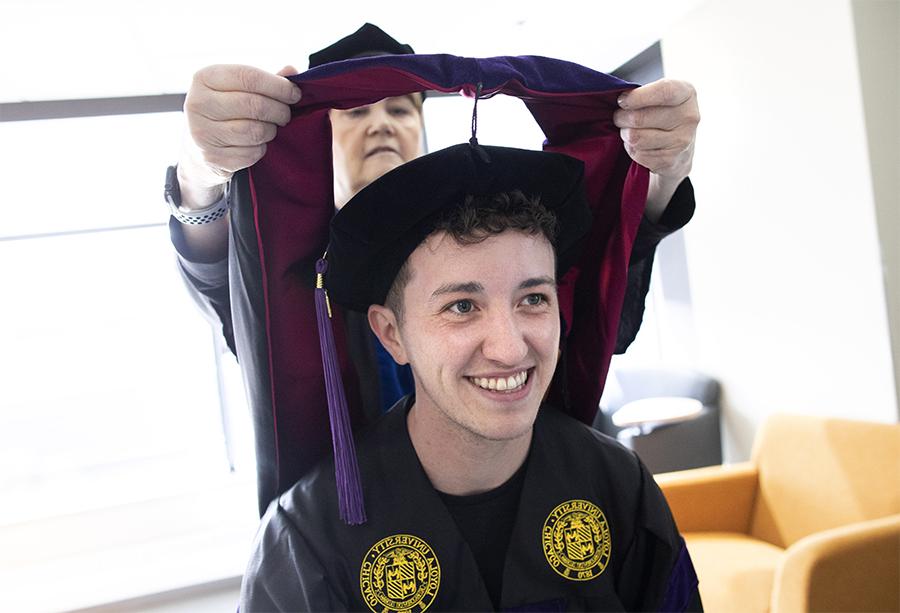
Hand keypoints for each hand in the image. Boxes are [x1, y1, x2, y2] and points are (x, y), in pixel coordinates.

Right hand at [178, 64, 300, 206]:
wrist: (197, 146)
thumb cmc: (225, 109)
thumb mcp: (237, 88)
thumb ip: (265, 79)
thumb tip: (291, 71)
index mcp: (204, 78)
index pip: (249, 77)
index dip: (278, 86)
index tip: (295, 94)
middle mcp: (198, 103)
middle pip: (254, 105)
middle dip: (279, 111)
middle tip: (285, 115)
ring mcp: (202, 133)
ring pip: (254, 131)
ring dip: (271, 131)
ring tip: (270, 127)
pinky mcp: (212, 158)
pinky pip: (251, 153)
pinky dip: (261, 149)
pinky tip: (256, 143)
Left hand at [614, 79, 699, 220]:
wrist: (680, 150)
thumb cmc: (660, 117)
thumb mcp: (657, 98)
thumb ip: (640, 95)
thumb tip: (613, 97)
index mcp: (687, 92)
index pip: (663, 91)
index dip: (638, 97)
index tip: (621, 101)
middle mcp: (692, 116)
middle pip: (643, 118)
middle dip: (622, 120)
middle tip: (618, 120)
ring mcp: (685, 142)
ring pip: (638, 139)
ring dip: (627, 138)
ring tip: (629, 135)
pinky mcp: (675, 163)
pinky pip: (641, 157)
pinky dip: (634, 154)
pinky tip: (639, 149)